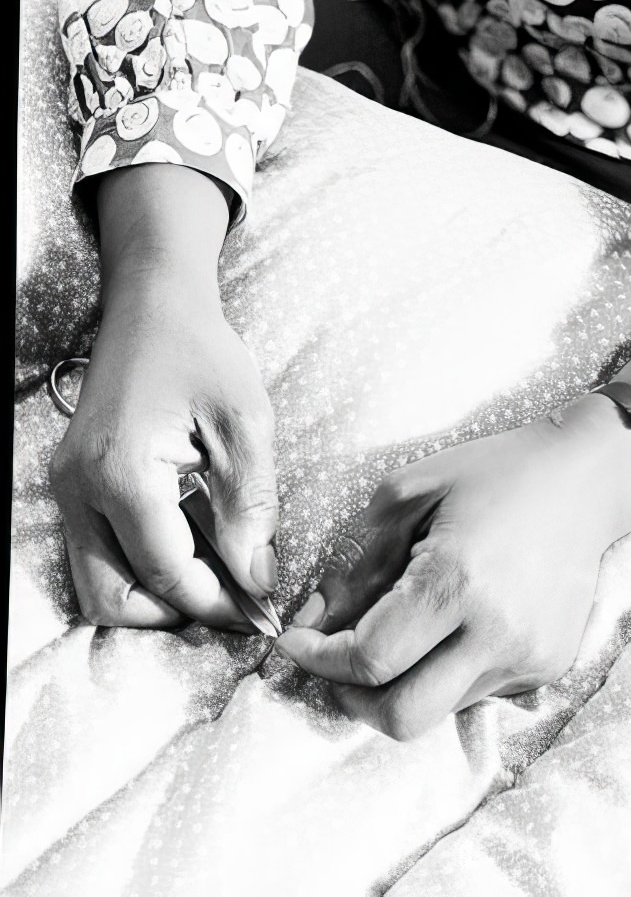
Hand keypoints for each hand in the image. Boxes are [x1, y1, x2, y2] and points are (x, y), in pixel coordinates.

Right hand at [50, 165, 278, 629]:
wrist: (153, 311)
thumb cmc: (203, 356)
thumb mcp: (246, 425)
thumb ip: (251, 507)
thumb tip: (258, 580)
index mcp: (121, 474)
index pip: (167, 572)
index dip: (220, 604)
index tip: (265, 617)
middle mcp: (79, 492)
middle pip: (114, 598)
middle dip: (179, 613)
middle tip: (237, 604)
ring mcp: (68, 492)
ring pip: (98, 585)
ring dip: (157, 596)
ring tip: (218, 578)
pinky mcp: (75, 488)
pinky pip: (99, 554)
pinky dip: (143, 568)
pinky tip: (194, 548)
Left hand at [275, 394, 630, 739]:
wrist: (585, 479)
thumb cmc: (492, 472)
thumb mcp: (407, 492)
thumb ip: (355, 562)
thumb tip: (316, 621)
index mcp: (455, 581)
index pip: (369, 659)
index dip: (318, 659)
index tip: (297, 641)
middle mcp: (496, 632)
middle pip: (402, 716)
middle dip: (352, 698)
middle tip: (336, 663)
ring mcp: (529, 655)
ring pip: (439, 708)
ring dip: (402, 684)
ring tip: (401, 632)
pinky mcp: (549, 665)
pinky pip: (477, 692)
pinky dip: (446, 672)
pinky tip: (454, 625)